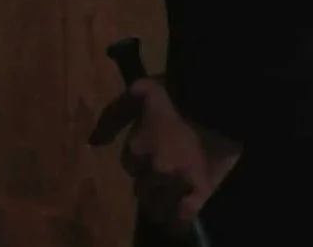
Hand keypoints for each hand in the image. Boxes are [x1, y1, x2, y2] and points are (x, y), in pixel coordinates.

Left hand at [89, 76, 240, 229]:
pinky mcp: (201, 192)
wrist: (219, 96)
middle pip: (142, 188)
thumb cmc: (177, 89)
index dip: (141, 157)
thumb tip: (93, 142)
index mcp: (137, 148)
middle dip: (150, 180)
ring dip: (161, 201)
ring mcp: (177, 183)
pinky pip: (182, 218)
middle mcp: (153, 170)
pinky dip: (177, 221)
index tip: (154, 149)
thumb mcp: (139, 91)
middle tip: (167, 167)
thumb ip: (113, 116)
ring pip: (158, 207)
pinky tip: (178, 217)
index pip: (129, 164)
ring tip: (174, 191)